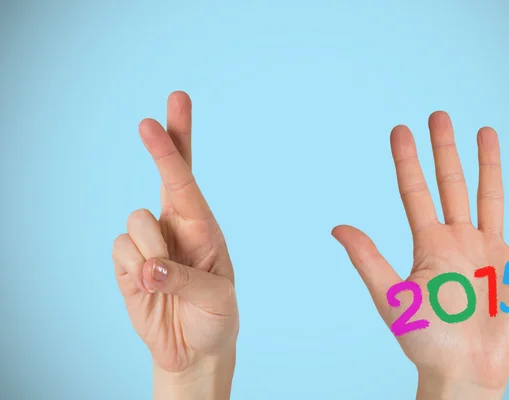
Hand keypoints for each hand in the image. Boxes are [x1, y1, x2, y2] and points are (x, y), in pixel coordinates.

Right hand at [112, 92, 237, 398]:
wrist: (194, 349)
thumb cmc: (216, 316)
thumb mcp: (216, 298)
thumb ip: (185, 279)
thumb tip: (147, 267)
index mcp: (203, 227)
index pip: (187, 180)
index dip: (173, 147)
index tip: (162, 114)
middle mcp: (176, 226)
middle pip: (166, 174)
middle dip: (162, 144)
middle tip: (150, 118)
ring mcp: (149, 243)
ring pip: (135, 220)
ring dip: (151, 251)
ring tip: (164, 281)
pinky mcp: (126, 264)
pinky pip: (119, 250)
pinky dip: (133, 270)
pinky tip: (147, 287)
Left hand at [332, 112, 508, 398]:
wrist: (465, 370)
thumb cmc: (425, 339)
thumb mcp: (392, 297)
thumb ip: (368, 259)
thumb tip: (337, 226)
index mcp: (428, 244)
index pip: (415, 191)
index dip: (407, 160)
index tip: (400, 129)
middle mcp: (458, 240)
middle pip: (451, 184)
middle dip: (445, 150)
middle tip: (438, 115)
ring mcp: (489, 249)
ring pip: (489, 195)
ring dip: (488, 164)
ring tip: (484, 130)